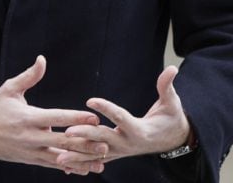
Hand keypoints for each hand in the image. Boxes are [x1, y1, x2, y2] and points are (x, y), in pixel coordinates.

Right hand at [0, 55, 109, 174]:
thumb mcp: (10, 89)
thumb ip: (29, 76)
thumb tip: (42, 60)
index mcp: (29, 117)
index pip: (57, 118)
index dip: (77, 118)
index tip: (94, 118)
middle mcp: (31, 136)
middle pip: (63, 142)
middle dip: (86, 144)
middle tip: (106, 144)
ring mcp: (31, 151)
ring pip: (61, 158)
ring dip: (82, 160)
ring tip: (101, 163)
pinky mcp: (29, 159)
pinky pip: (52, 165)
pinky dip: (68, 167)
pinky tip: (83, 169)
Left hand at [57, 65, 191, 169]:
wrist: (172, 140)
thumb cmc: (171, 118)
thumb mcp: (172, 102)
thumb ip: (167, 86)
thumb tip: (173, 68)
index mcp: (139, 130)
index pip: (120, 117)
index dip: (106, 108)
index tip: (90, 99)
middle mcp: (128, 144)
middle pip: (103, 138)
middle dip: (84, 136)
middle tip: (67, 133)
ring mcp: (120, 152)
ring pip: (95, 154)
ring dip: (77, 155)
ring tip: (59, 157)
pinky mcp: (114, 155)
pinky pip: (95, 160)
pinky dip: (80, 163)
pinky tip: (63, 164)